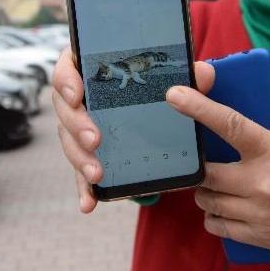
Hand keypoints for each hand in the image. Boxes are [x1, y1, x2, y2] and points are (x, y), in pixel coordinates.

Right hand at [51, 48, 217, 213]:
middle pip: (65, 109)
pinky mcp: (86, 153)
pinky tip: (89, 203)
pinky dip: (83, 188)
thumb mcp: (171, 79)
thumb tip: (204, 74)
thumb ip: (186, 74)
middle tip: (95, 141)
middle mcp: (79, 96)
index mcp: (91, 68)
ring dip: (80, 159)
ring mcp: (79, 127)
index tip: (76, 95)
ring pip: (70, 141)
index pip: (67, 67)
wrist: (153, 110)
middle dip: (77, 126)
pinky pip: (79, 171)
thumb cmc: (153, 83)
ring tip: (97, 174)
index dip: (66, 80)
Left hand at [166, 64, 269, 261]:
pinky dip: (215, 216)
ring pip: (208, 201)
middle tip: (203, 160)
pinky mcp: (261, 236)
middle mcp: (263, 182)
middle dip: (199, 166)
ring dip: (207, 191)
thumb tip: (242, 130)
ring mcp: (260, 212)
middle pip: (206, 172)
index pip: (228, 124)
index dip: (198, 107)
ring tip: (218, 184)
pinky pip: (218, 227)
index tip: (175, 95)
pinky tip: (224, 208)